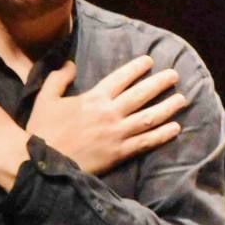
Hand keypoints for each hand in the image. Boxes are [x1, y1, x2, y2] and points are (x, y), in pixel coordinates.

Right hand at [26, 55, 187, 174]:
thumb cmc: (42, 130)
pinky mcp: (119, 153)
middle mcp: (110, 113)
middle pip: (141, 94)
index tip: (150, 61)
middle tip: (174, 75)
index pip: (121, 78)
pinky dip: (162, 134)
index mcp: (94, 98)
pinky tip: (175, 128)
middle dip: (160, 83)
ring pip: (149, 117)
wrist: (42, 163)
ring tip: (182, 99)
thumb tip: (70, 63)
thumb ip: (58, 78)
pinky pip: (145, 142)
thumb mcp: (45, 98)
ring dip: (167, 107)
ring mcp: (117, 134)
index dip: (137, 68)